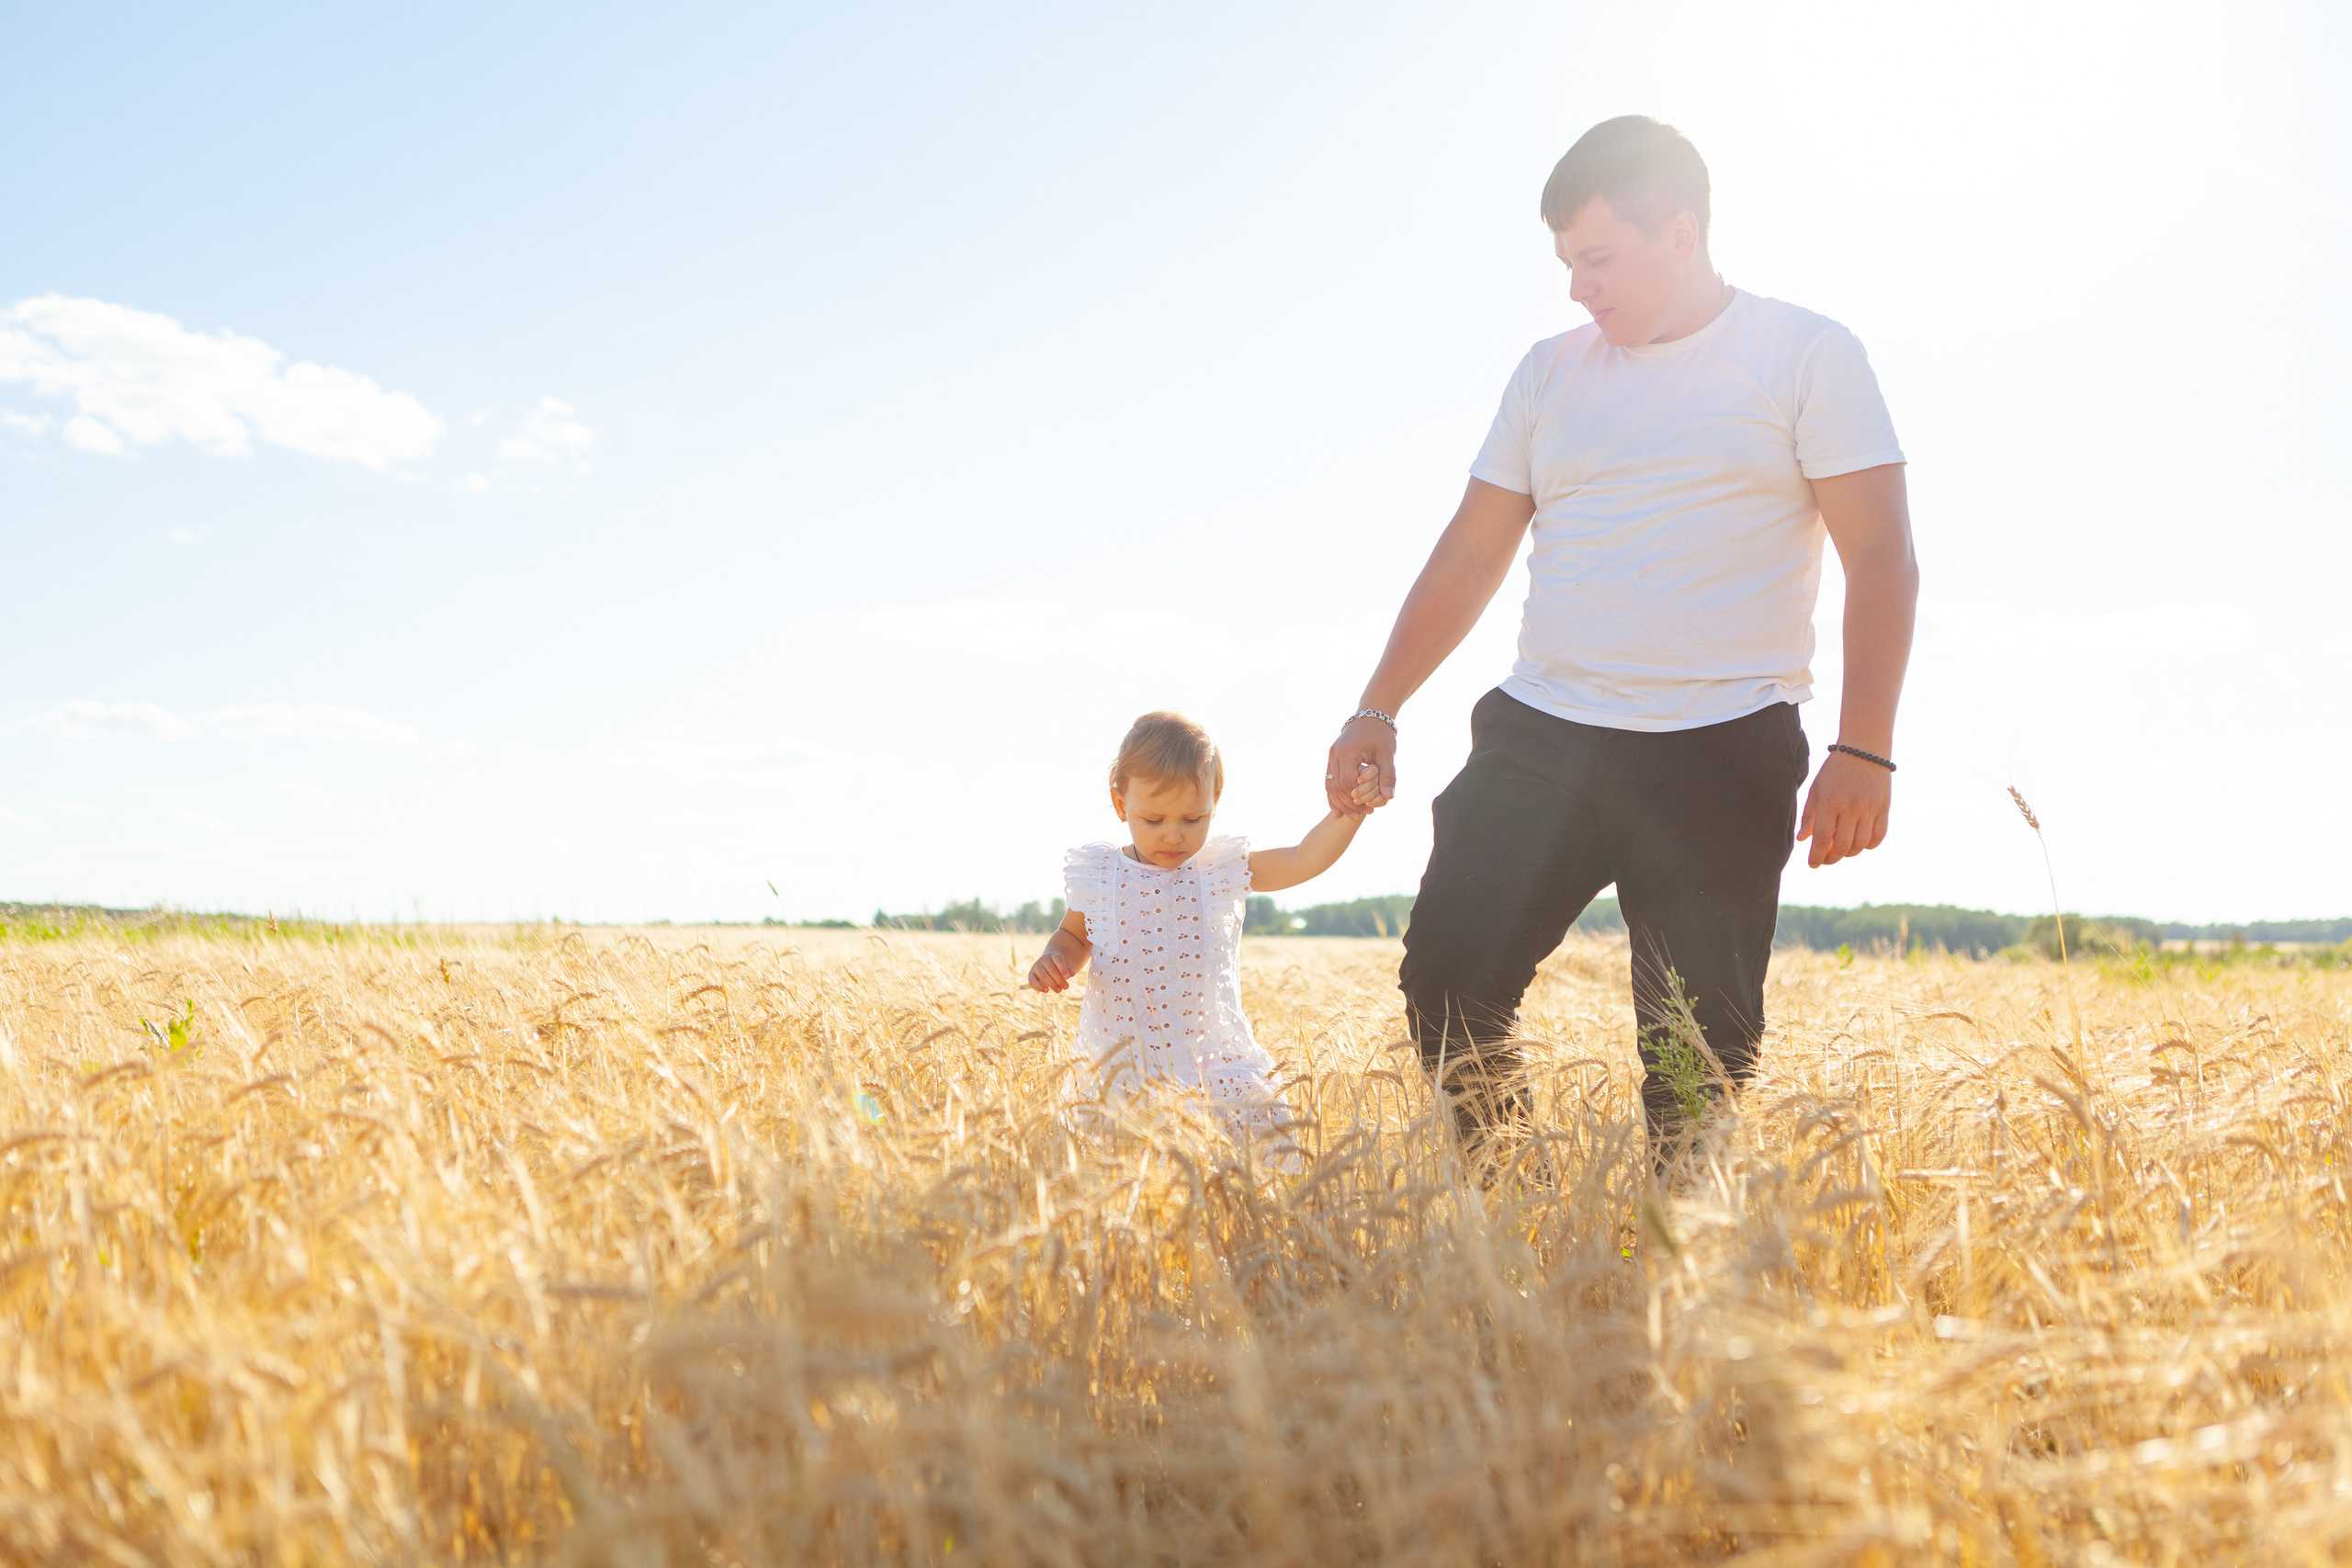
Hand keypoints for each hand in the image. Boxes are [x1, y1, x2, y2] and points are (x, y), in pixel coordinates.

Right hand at [1027, 948, 1074, 991]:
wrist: (1048, 964)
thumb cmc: (1059, 967)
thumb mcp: (1065, 966)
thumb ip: (1069, 969)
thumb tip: (1072, 974)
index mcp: (1053, 955)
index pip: (1058, 959)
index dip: (1063, 968)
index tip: (1068, 977)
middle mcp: (1043, 959)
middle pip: (1051, 969)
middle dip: (1059, 979)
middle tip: (1066, 987)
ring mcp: (1036, 966)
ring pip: (1043, 975)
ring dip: (1052, 984)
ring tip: (1059, 990)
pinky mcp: (1031, 974)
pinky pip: (1032, 981)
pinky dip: (1039, 986)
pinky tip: (1047, 991)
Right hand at [1327, 717, 1395, 816]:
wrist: (1370, 716)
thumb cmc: (1381, 735)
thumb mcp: (1387, 755)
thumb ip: (1388, 776)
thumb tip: (1389, 797)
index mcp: (1348, 752)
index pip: (1347, 783)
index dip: (1357, 799)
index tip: (1369, 808)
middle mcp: (1335, 754)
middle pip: (1336, 787)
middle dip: (1348, 804)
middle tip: (1362, 814)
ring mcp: (1331, 756)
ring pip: (1329, 785)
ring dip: (1339, 802)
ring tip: (1353, 814)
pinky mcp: (1331, 758)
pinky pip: (1328, 780)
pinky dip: (1333, 795)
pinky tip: (1339, 808)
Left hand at [1798, 751, 1891, 867]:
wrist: (1864, 749)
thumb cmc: (1835, 770)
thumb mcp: (1817, 789)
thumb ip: (1809, 815)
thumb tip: (1803, 840)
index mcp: (1830, 802)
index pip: (1823, 839)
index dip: (1817, 856)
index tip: (1813, 864)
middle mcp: (1851, 807)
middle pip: (1843, 846)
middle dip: (1832, 859)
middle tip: (1825, 860)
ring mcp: (1870, 809)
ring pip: (1861, 845)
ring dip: (1849, 854)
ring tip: (1841, 851)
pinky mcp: (1884, 808)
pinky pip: (1878, 837)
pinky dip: (1869, 846)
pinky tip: (1860, 844)